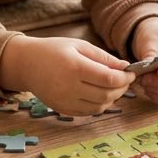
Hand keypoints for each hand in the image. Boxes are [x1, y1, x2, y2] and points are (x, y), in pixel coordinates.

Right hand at [0, 34, 134, 116]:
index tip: (131, 73)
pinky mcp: (63, 110)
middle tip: (124, 80)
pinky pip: (88, 112)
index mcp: (75, 67)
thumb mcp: (79, 45)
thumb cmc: (54, 50)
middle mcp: (69, 87)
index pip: (108, 78)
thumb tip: (125, 67)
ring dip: (112, 98)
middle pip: (106, 95)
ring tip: (112, 86)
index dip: (124, 78)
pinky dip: (99, 105)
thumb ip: (103, 57)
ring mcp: (65, 101)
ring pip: (99, 107)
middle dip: (121, 88)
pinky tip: (99, 93)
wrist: (26, 64)